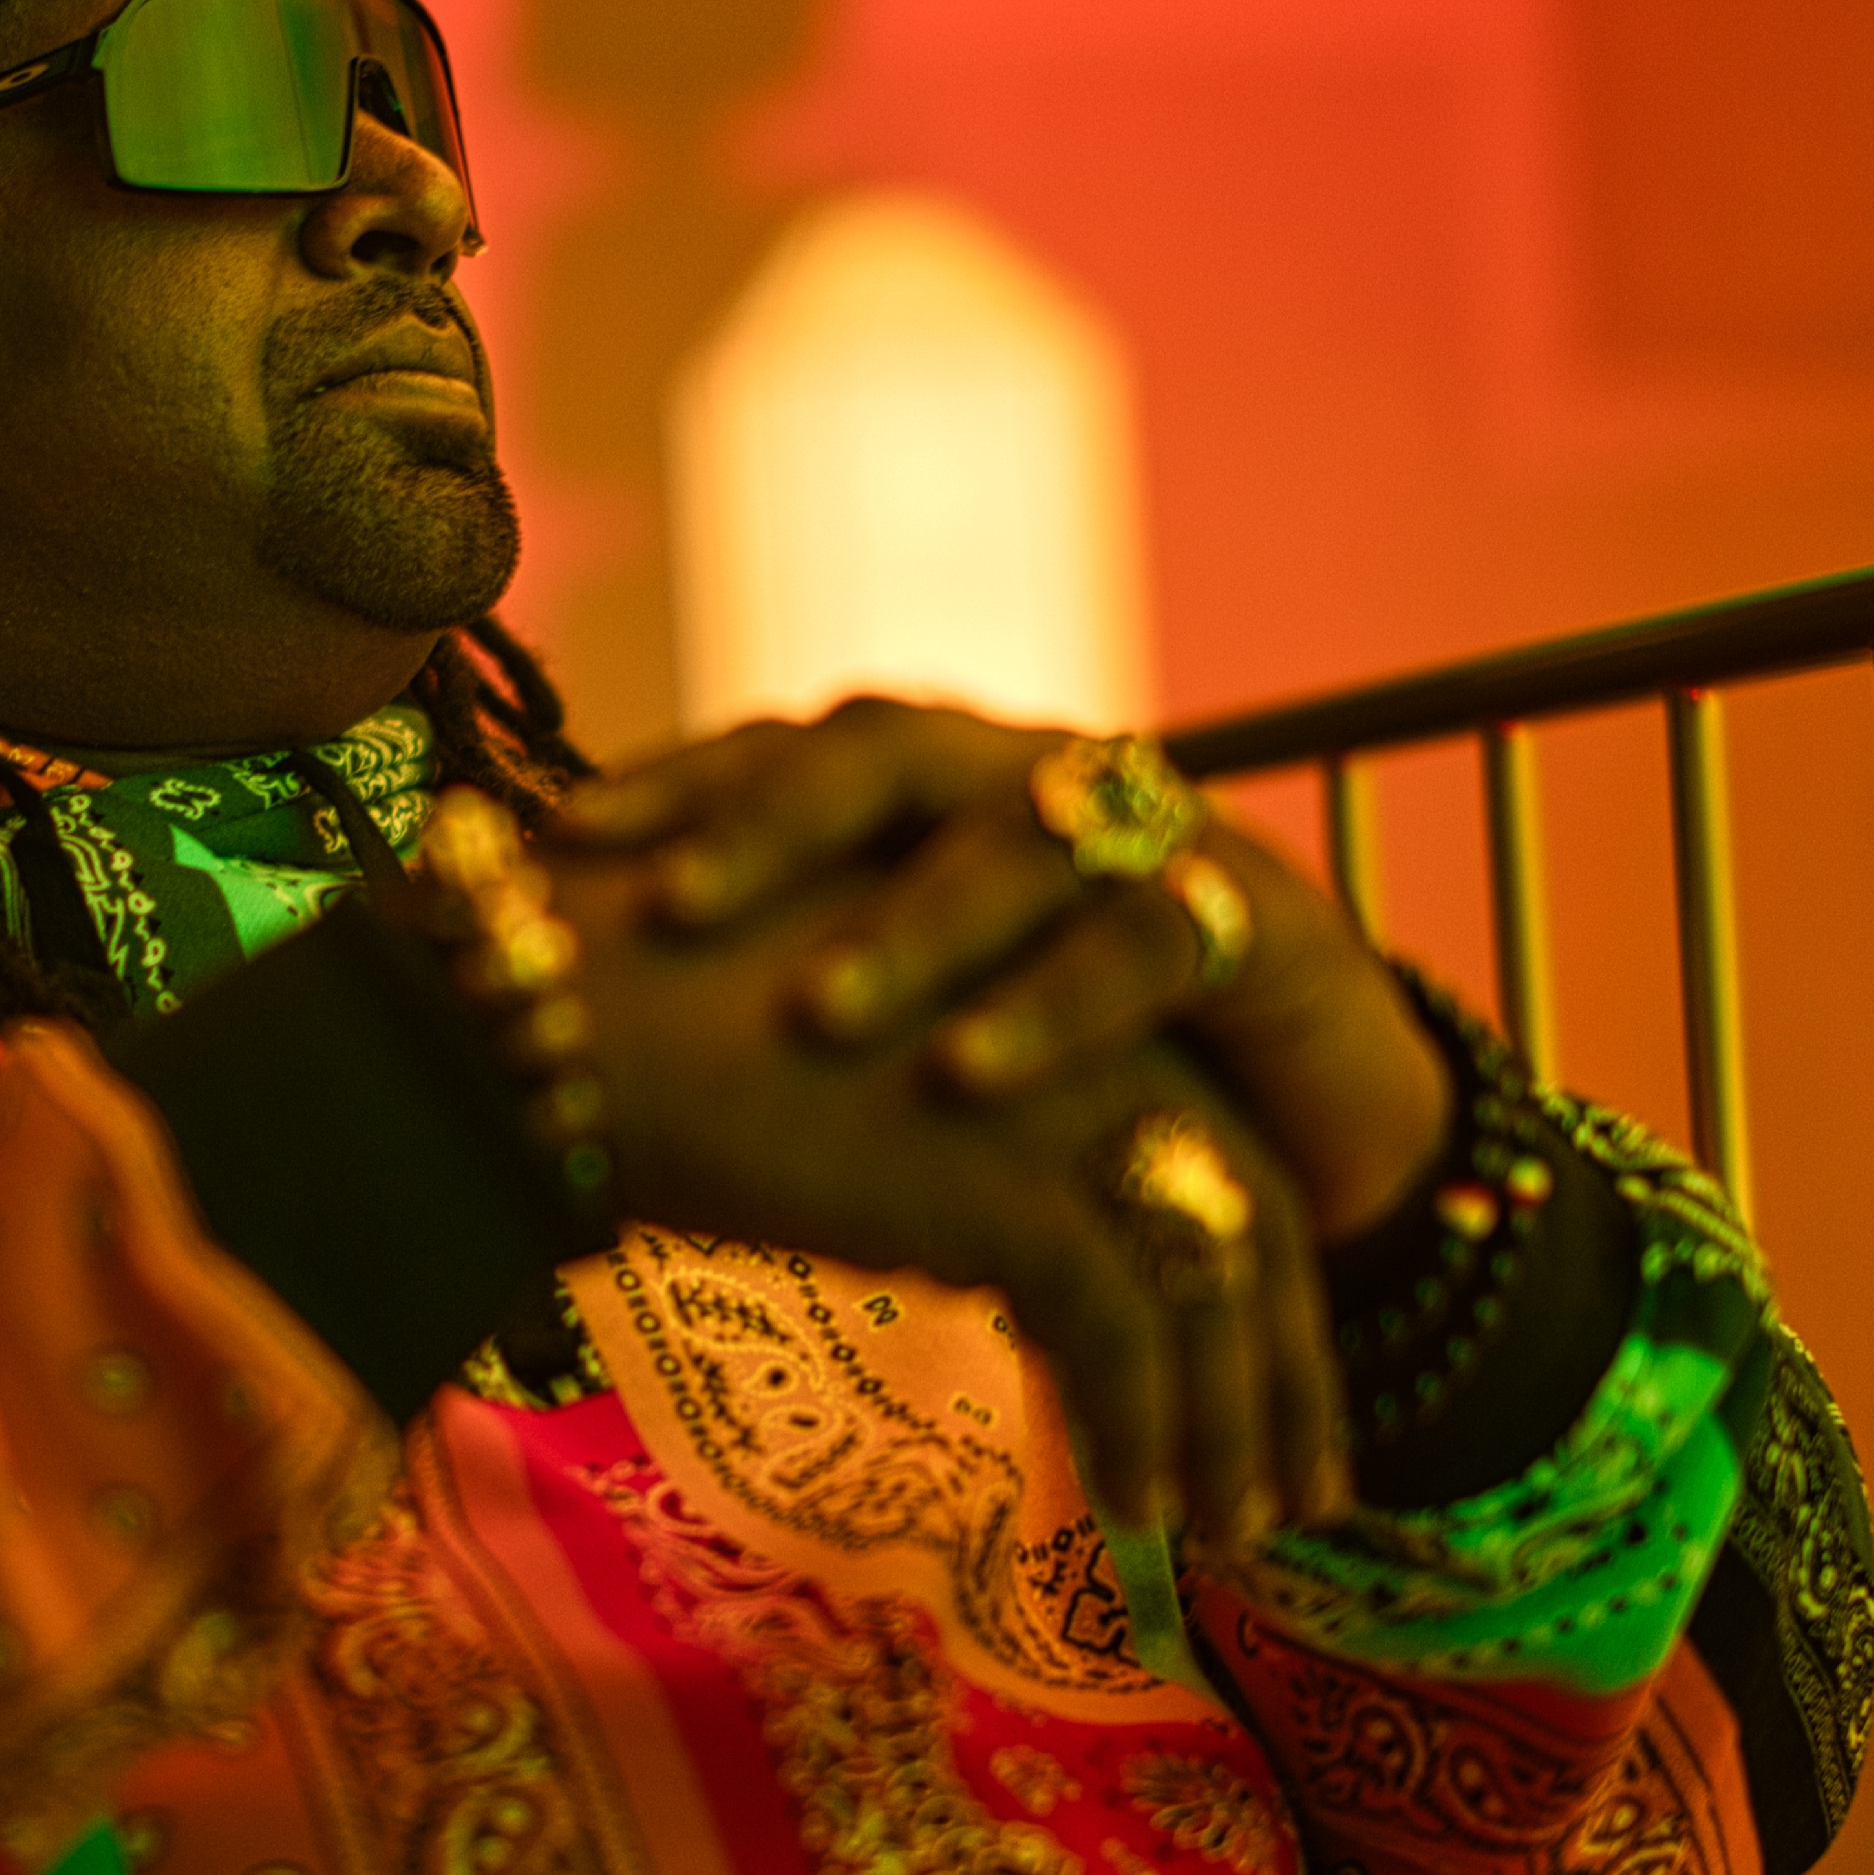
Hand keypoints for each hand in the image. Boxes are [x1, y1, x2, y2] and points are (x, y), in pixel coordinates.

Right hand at [547, 837, 1351, 1545]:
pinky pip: (1124, 1327)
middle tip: (1291, 1500)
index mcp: (1054, 995)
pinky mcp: (1011, 1171)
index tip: (1252, 1408)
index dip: (1243, 1295)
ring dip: (1232, 1423)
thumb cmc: (652, 1042)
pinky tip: (1133, 1519)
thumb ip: (933, 1161)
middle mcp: (1085, 1028)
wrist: (563, 1014)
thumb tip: (965, 1254)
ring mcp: (1060, 1094)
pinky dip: (1143, 1428)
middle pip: (1249, 1219)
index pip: (1207, 1156)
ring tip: (1231, 1536)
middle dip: (1278, 1375)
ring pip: (1214, 1282)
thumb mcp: (844, 1101)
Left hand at [562, 698, 1450, 1243]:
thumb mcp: (926, 1028)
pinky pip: (1148, 941)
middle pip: (889, 750)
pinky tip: (970, 1075)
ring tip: (816, 1015)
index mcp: (937, 789)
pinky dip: (1054, 1008)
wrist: (1311, 1124)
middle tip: (674, 910)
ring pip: (1018, 838)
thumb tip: (589, 1037)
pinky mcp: (1262, 919)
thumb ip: (795, 1002)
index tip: (563, 845)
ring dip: (912, 924)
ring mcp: (1153, 835)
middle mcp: (1034, 778)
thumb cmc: (1072, 1074)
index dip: (678, 782)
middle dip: (773, 824)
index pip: (790, 749)